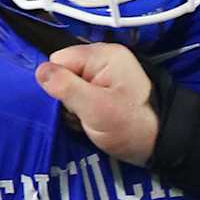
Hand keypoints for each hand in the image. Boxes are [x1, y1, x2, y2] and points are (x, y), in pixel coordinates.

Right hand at [35, 44, 158, 160]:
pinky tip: (91, 120)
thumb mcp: (96, 109)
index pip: (59, 60)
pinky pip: (80, 95)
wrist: (160, 144)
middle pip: (63, 72)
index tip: (71, 105)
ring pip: (70, 86)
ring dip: (73, 106)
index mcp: (103, 55)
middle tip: (83, 115)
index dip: (58, 83)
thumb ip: (66, 88)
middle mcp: (103, 59)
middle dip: (66, 96)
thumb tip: (39, 71)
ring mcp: (105, 75)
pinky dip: (81, 109)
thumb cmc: (130, 126)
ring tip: (89, 120)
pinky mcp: (105, 90)